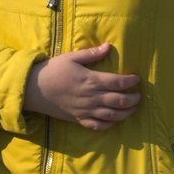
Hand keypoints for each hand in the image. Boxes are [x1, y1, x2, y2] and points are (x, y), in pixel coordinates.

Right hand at [26, 42, 143, 130]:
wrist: (35, 89)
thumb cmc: (53, 70)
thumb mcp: (72, 57)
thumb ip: (92, 54)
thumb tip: (109, 47)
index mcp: (91, 80)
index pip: (118, 82)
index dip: (131, 81)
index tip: (137, 79)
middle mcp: (91, 97)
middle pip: (119, 101)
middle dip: (133, 99)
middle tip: (138, 95)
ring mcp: (86, 110)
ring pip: (112, 115)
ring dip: (126, 113)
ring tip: (133, 108)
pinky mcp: (79, 119)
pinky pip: (98, 126)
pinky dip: (110, 125)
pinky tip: (115, 120)